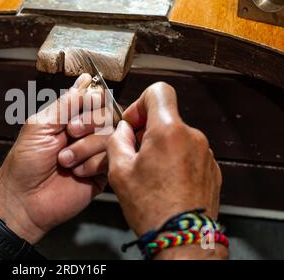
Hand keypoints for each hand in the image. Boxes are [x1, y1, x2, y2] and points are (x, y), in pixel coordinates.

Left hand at [0, 74, 109, 243]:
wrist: (25, 200)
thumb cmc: (26, 162)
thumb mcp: (41, 124)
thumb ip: (66, 103)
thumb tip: (85, 79)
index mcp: (70, 118)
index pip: (95, 97)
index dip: (91, 101)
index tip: (74, 111)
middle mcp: (86, 132)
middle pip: (107, 113)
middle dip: (87, 123)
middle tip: (69, 134)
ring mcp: (96, 152)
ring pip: (111, 135)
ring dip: (85, 147)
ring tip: (65, 161)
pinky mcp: (103, 172)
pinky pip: (111, 157)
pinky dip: (91, 164)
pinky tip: (76, 173)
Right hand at [106, 82, 223, 257]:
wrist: (183, 238)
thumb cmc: (152, 208)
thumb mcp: (119, 171)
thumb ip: (118, 140)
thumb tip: (124, 130)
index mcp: (168, 131)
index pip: (158, 91)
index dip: (140, 103)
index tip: (134, 124)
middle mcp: (192, 136)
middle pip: (166, 117)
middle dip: (147, 131)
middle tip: (135, 155)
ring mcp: (205, 153)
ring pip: (177, 137)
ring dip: (162, 147)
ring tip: (150, 174)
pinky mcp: (211, 168)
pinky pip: (189, 153)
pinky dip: (176, 161)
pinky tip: (165, 182)